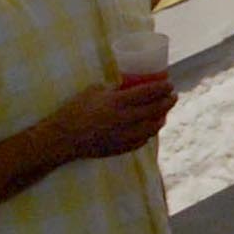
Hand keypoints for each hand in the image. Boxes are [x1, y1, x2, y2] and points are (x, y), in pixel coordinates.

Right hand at [42, 80, 176, 161]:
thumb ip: (111, 89)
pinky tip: (150, 129)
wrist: (60, 139)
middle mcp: (123, 120)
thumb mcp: (93, 92)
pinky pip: (141, 141)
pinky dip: (149, 133)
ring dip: (161, 119)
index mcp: (116, 103)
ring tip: (164, 113)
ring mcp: (123, 136)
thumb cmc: (73, 111)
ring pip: (151, 128)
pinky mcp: (119, 148)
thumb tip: (126, 86)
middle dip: (167, 102)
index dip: (162, 88)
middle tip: (173, 96)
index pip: (148, 93)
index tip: (170, 84)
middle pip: (154, 110)